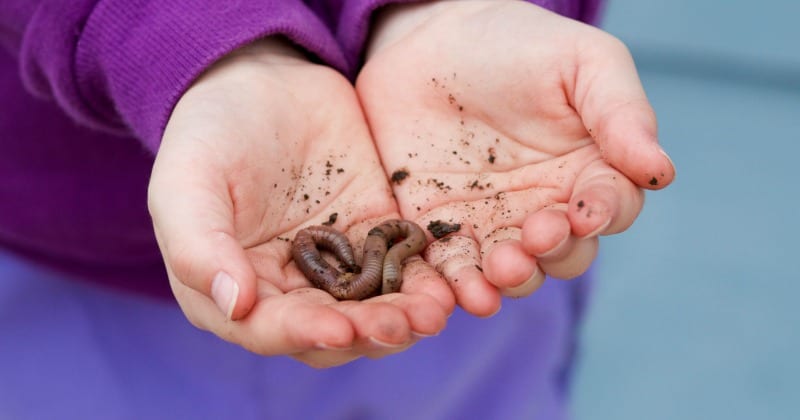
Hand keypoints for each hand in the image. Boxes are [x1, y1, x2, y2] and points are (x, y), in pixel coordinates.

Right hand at [148, 39, 452, 366]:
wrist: (263, 82)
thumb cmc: (211, 132)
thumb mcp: (188, 180)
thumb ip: (198, 244)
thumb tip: (234, 305)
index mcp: (237, 289)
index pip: (271, 330)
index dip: (304, 334)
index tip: (338, 329)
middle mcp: (291, 290)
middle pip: (334, 330)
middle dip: (368, 332)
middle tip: (402, 325)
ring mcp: (340, 266)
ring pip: (375, 309)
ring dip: (405, 317)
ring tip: (433, 311)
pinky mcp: (377, 237)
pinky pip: (405, 269)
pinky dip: (426, 281)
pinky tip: (448, 284)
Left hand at [356, 1, 674, 315]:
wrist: (432, 40)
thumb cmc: (518, 45)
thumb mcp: (581, 62)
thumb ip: (621, 112)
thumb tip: (660, 171)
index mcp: (587, 170)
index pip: (610, 207)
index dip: (604, 213)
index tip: (587, 211)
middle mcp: (544, 206)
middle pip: (565, 252)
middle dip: (556, 253)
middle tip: (538, 238)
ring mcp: (491, 222)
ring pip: (514, 270)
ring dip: (512, 278)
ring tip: (501, 269)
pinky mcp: (439, 227)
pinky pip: (453, 267)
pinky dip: (460, 286)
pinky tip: (461, 290)